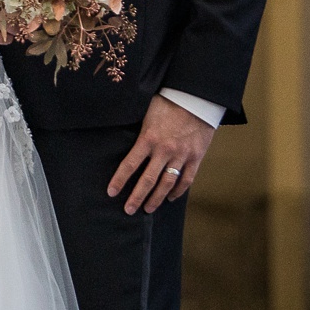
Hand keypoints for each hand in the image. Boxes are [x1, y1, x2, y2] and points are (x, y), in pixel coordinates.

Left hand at [108, 95, 213, 214]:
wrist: (197, 98)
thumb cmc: (168, 102)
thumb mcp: (147, 113)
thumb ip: (138, 130)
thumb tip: (122, 139)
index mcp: (148, 138)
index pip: (130, 164)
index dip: (119, 180)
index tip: (111, 192)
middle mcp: (164, 150)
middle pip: (148, 180)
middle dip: (137, 197)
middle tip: (128, 210)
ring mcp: (181, 155)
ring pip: (167, 183)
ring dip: (156, 198)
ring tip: (148, 208)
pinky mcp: (196, 157)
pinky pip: (186, 179)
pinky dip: (178, 190)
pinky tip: (170, 197)